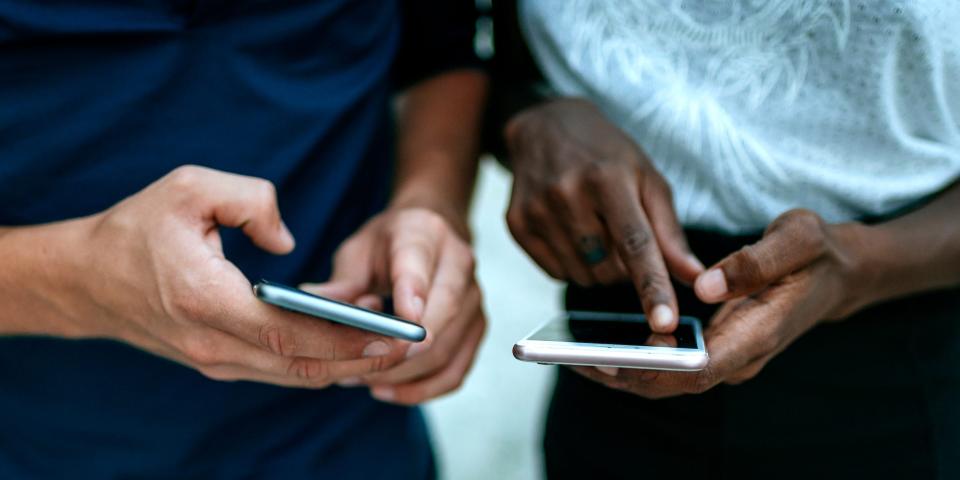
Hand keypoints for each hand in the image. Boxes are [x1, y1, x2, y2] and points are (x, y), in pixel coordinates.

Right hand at [62, 166, 405, 387]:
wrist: (85, 279)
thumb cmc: (136, 228)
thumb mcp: (189, 187)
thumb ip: (251, 200)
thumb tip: (290, 242)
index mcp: (205, 299)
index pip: (288, 333)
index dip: (344, 339)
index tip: (391, 334)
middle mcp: (212, 343)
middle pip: (301, 365)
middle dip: (360, 360)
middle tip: (410, 344)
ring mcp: (213, 362)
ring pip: (293, 375)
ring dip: (344, 365)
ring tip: (390, 341)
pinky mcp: (218, 363)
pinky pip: (278, 369)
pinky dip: (318, 361)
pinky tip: (350, 343)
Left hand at [302, 207, 485, 404]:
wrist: (432, 234)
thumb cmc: (389, 244)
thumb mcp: (358, 250)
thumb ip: (342, 281)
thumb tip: (313, 305)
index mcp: (425, 234)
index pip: (419, 266)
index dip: (410, 296)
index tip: (397, 324)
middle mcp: (459, 265)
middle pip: (441, 316)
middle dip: (400, 350)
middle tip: (358, 369)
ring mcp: (474, 299)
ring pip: (446, 351)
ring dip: (403, 375)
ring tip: (362, 380)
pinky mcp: (476, 328)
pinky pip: (454, 372)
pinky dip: (421, 389)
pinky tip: (387, 390)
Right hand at [504, 98, 702, 331]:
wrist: (545, 127)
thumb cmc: (607, 155)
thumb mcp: (647, 180)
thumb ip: (670, 233)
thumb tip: (696, 278)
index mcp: (607, 178)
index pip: (635, 245)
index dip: (652, 287)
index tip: (665, 323)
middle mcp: (566, 194)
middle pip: (609, 269)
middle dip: (625, 268)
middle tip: (622, 235)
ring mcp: (536, 211)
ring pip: (583, 277)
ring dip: (600, 269)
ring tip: (597, 231)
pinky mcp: (516, 225)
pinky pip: (556, 273)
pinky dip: (574, 265)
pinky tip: (573, 233)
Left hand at [576, 209, 866, 397]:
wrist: (835, 271)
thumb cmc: (815, 252)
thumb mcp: (797, 238)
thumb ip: (755, 261)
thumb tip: (704, 286)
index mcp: (758, 333)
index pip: (702, 368)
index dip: (656, 368)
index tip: (615, 361)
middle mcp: (739, 355)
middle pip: (674, 382)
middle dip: (623, 375)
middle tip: (571, 357)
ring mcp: (726, 355)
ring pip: (666, 377)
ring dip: (620, 370)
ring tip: (569, 352)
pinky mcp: (714, 346)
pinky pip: (668, 362)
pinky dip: (633, 357)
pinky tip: (597, 341)